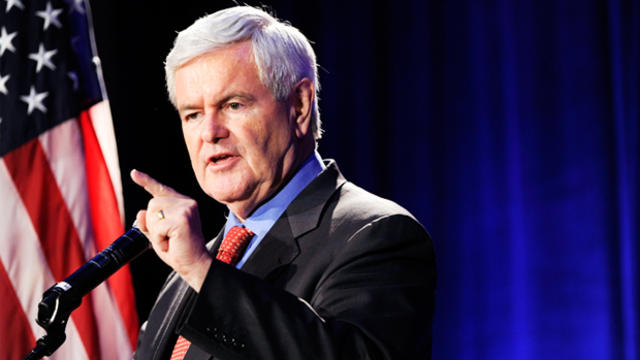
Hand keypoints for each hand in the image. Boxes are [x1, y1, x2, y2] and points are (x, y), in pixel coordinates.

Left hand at [130, 169, 211, 291]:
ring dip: (156, 233)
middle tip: (167, 238)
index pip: (160, 190)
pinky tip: (171, 244)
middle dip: (152, 224)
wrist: (195, 265)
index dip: (146, 181)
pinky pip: (156, 227)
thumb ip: (149, 223)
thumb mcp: (158, 235)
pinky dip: (158, 239)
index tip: (133, 173)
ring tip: (170, 241)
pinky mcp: (182, 219)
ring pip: (153, 214)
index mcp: (182, 204)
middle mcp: (186, 202)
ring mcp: (186, 209)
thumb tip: (141, 212)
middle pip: (152, 204)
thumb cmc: (179, 251)